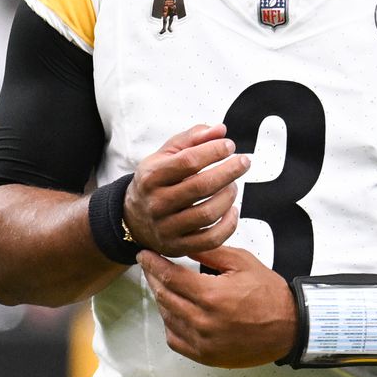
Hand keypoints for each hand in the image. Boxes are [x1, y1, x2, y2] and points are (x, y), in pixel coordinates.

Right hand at [124, 123, 249, 256]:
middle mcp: (156, 203)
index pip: (188, 161)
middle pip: (200, 186)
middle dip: (229, 171)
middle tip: (244, 162)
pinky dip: (228, 225)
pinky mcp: (177, 247)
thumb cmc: (156, 180)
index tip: (230, 146)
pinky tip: (232, 210)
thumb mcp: (165, 154)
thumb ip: (192, 138)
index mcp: (151, 176)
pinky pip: (210, 239)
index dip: (213, 151)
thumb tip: (221, 130)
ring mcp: (166, 228)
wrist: (133, 217)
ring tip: (233, 185)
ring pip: (207, 213)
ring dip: (228, 196)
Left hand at [139, 246, 295, 367]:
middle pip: (164, 296)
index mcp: (212, 295)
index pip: (170, 276)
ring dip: (161, 299)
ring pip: (167, 317)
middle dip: (153, 277)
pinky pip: (175, 339)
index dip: (153, 263)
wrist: (288, 326)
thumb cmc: (269, 294)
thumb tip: (185, 242)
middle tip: (150, 266)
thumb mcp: (242, 262)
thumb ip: (210, 251)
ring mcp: (203, 341)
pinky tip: (173, 311)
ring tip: (163, 285)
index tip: (145, 254)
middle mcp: (204, 321)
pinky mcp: (206, 355)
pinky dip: (170, 324)